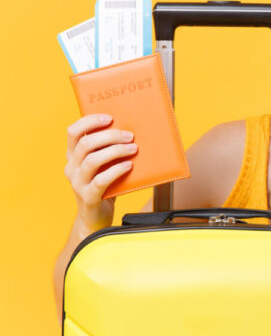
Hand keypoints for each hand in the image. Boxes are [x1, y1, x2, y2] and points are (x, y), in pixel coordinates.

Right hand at [64, 114, 136, 231]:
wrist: (96, 217)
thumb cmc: (104, 186)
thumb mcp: (103, 166)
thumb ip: (108, 150)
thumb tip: (131, 132)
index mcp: (73, 156)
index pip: (73, 132)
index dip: (90, 121)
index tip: (109, 118)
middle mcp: (71, 167)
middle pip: (86, 144)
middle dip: (110, 136)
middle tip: (130, 136)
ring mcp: (78, 182)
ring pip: (93, 160)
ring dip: (115, 151)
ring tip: (133, 149)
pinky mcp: (88, 196)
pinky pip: (101, 180)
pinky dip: (116, 170)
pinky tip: (129, 166)